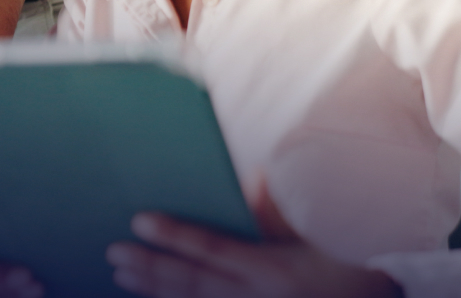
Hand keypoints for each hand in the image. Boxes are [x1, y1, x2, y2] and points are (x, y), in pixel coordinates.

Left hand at [105, 184, 402, 297]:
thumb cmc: (347, 261)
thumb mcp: (319, 233)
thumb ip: (279, 209)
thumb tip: (252, 176)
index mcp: (277, 271)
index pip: (215, 250)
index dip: (175, 236)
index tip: (140, 219)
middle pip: (194, 284)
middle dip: (151, 267)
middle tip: (113, 252)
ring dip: (154, 290)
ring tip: (120, 272)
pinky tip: (150, 297)